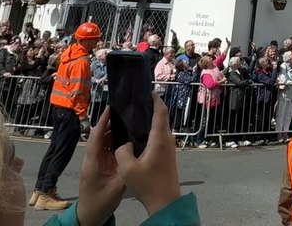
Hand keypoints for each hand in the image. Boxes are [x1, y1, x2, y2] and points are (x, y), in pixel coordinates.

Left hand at [76, 109, 126, 225]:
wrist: (89, 216)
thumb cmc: (100, 202)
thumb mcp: (116, 188)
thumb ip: (126, 171)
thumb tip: (135, 154)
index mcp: (92, 163)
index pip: (95, 137)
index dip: (102, 122)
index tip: (111, 109)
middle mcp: (92, 160)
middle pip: (98, 137)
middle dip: (109, 124)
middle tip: (124, 113)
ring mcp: (95, 164)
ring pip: (102, 143)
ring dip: (112, 133)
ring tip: (127, 123)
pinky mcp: (100, 168)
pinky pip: (106, 151)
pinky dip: (114, 143)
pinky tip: (125, 139)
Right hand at [115, 93, 181, 217]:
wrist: (165, 201)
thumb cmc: (148, 184)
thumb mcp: (128, 169)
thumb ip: (122, 152)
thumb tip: (123, 144)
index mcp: (159, 138)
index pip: (160, 112)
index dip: (155, 99)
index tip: (149, 91)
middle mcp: (167, 139)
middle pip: (161, 117)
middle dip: (151, 108)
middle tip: (135, 103)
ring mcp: (169, 147)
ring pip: (160, 128)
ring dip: (150, 120)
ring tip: (134, 118)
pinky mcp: (168, 155)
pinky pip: (160, 136)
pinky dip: (151, 131)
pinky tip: (138, 136)